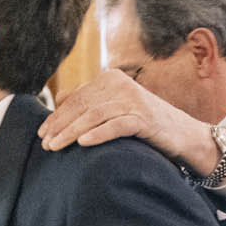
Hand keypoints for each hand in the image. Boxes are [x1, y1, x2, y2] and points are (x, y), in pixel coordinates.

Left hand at [37, 71, 217, 174]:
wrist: (183, 135)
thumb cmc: (144, 124)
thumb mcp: (115, 108)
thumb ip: (91, 100)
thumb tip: (60, 97)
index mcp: (111, 79)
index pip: (77, 98)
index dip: (57, 116)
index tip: (42, 133)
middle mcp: (121, 84)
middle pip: (83, 106)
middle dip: (61, 125)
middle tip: (45, 143)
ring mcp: (134, 100)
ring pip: (95, 115)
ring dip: (72, 132)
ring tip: (56, 146)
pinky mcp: (145, 118)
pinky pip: (116, 125)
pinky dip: (98, 134)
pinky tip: (83, 143)